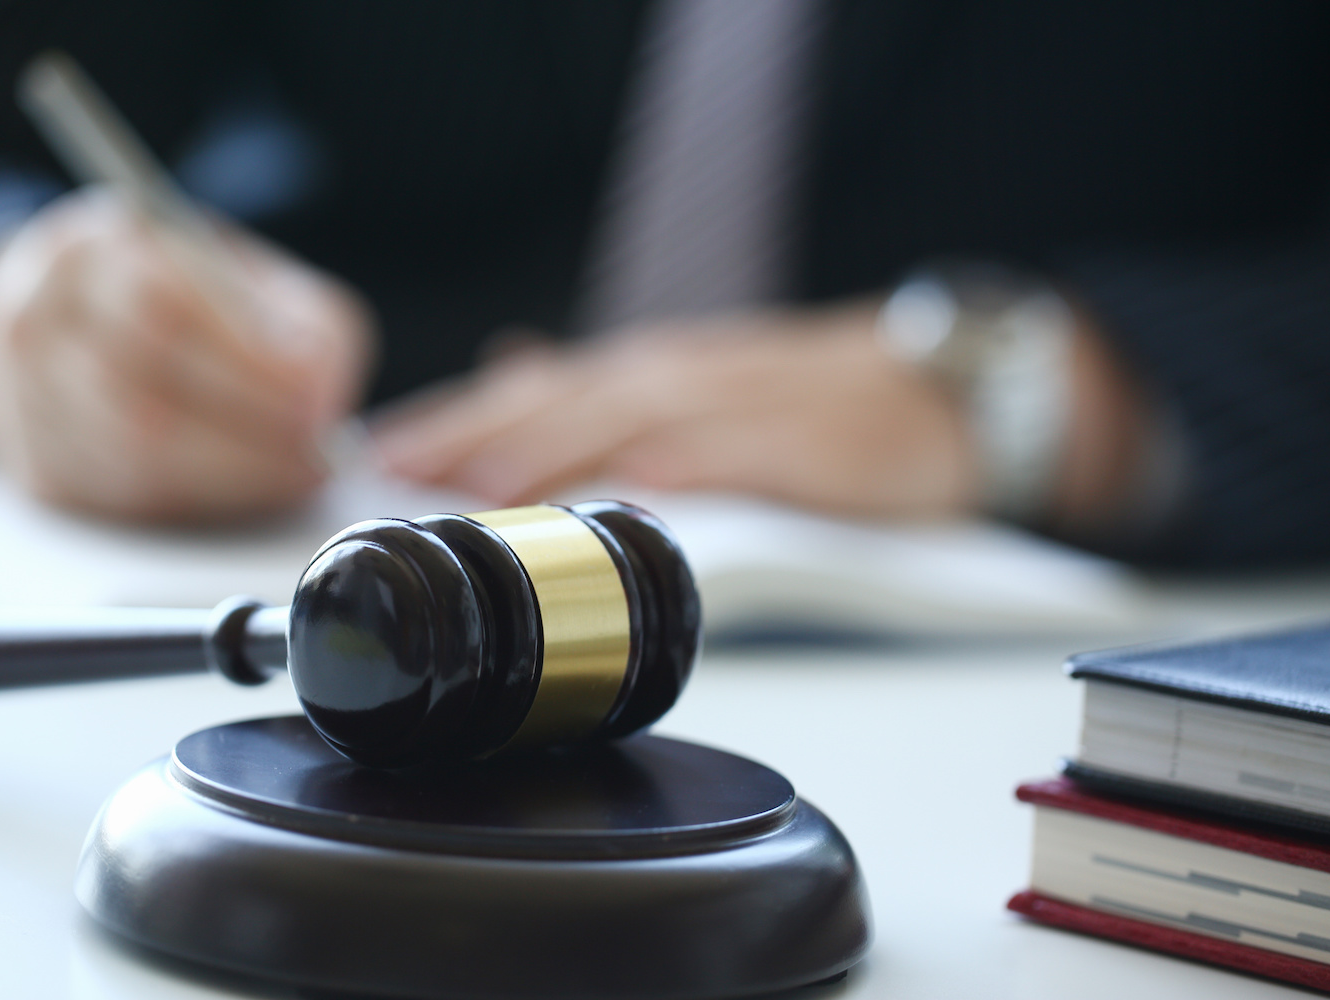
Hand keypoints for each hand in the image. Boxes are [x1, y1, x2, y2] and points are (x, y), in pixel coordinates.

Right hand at [0, 188, 373, 522]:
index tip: (314, 402)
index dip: (245, 364)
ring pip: (126, 458)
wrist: (80, 327)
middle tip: (316, 457)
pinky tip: (239, 487)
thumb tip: (317, 397)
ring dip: (226, 477)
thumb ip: (296, 326)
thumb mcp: (251, 284)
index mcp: (93, 248)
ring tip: (291, 473)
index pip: (161, 307)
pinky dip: (193, 502)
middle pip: (137, 396)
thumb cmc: (189, 303)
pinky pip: (115, 501)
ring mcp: (18, 397)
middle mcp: (35, 314)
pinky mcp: (34, 471)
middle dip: (244, 438)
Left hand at [373, 306, 981, 518]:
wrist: (947, 392)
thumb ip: (606, 388)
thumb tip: (513, 373)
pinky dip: (682, 465)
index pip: (536, 390)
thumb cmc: (815, 402)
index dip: (458, 417)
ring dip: (556, 448)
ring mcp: (747, 407)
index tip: (382, 450)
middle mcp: (685, 378)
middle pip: (567, 400)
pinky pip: (740, 455)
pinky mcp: (810, 448)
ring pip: (634, 420)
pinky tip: (632, 486)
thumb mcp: (699, 384)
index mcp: (653, 374)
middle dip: (480, 434)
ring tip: (484, 485)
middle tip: (403, 470)